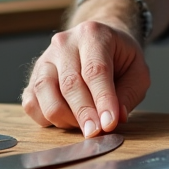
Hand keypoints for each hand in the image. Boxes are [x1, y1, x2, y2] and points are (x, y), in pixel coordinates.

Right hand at [21, 19, 149, 135]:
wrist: (98, 42)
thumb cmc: (119, 57)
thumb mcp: (137, 70)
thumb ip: (129, 93)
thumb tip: (117, 117)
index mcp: (93, 34)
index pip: (95, 70)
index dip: (102, 100)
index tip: (109, 123)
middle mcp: (64, 43)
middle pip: (69, 83)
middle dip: (84, 113)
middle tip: (95, 133)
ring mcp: (45, 59)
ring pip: (45, 93)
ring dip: (64, 117)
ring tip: (84, 125)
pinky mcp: (33, 77)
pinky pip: (31, 103)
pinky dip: (46, 119)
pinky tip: (65, 121)